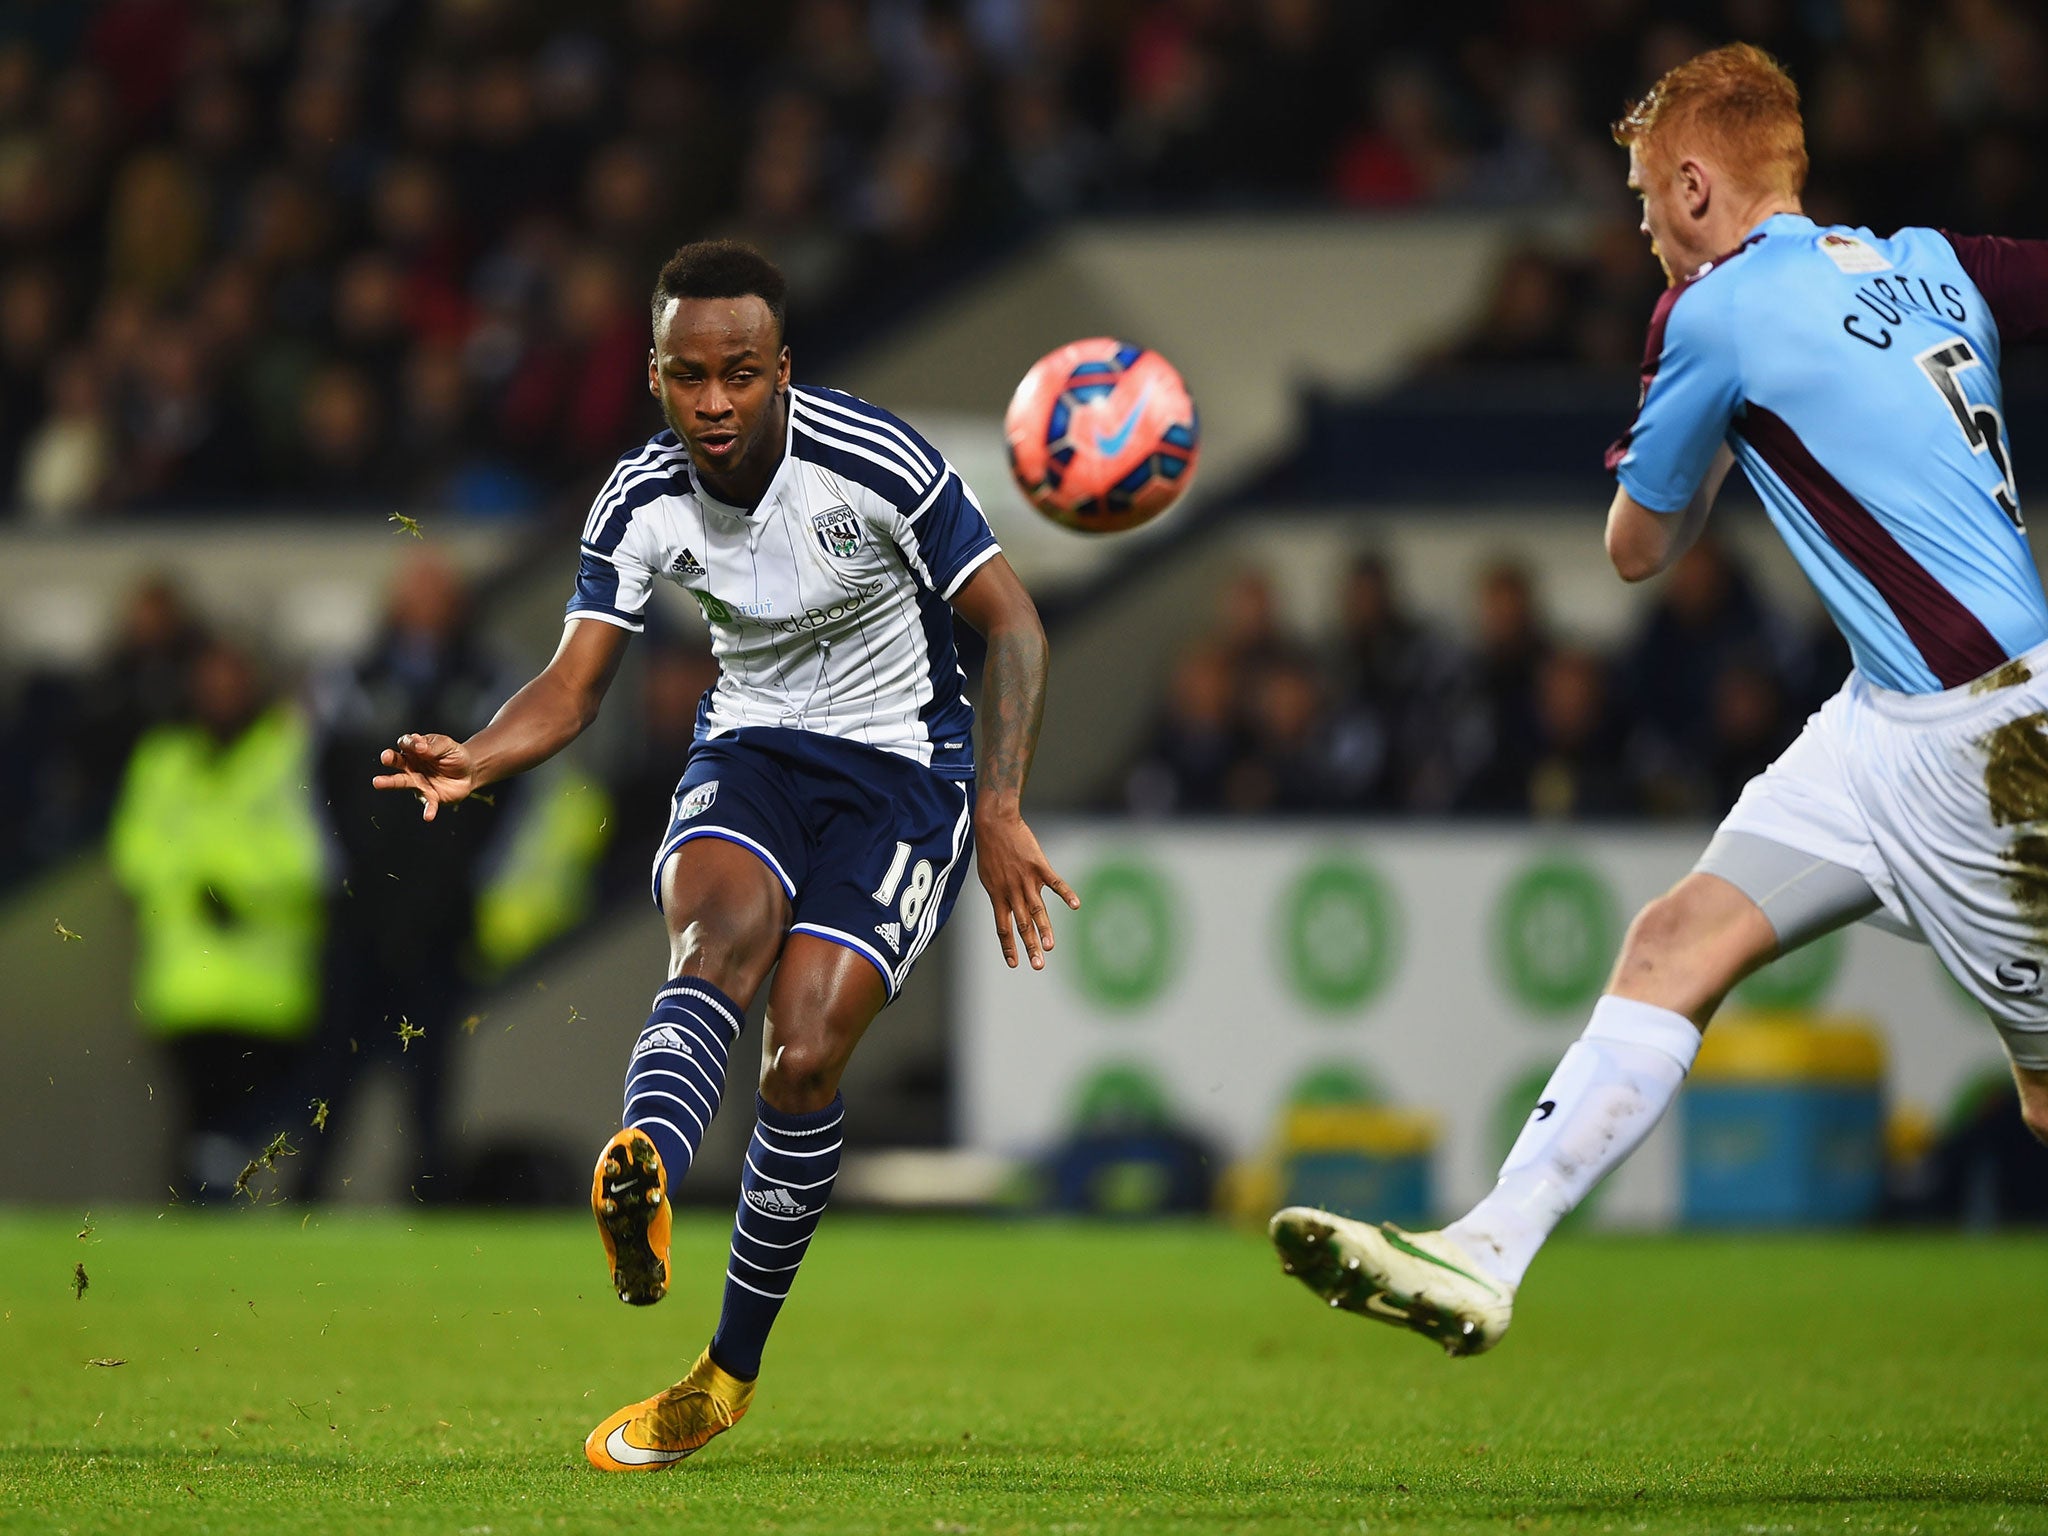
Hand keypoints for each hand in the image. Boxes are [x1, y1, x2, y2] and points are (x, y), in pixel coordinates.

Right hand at [371, 733, 477, 822]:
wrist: (469, 773)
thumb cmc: (454, 756)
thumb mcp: (447, 745)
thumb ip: (433, 745)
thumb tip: (419, 746)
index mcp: (415, 750)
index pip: (406, 743)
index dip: (410, 743)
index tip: (419, 745)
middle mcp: (411, 766)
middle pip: (396, 761)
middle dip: (389, 759)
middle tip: (385, 757)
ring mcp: (417, 782)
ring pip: (401, 782)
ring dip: (389, 782)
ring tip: (377, 782)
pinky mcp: (429, 796)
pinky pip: (427, 803)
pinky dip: (427, 810)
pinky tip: (428, 816)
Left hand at [975, 808, 1078, 970]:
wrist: (995, 824)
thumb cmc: (990, 850)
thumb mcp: (988, 876)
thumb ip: (999, 894)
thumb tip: (1006, 908)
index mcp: (997, 896)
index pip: (1003, 928)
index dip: (1008, 947)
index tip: (1014, 964)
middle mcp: (1012, 892)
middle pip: (1022, 924)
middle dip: (1030, 947)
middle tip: (1039, 965)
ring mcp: (1026, 879)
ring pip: (1037, 909)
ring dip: (1045, 929)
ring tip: (1050, 947)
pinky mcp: (1038, 866)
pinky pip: (1055, 882)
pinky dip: (1066, 894)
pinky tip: (1076, 905)